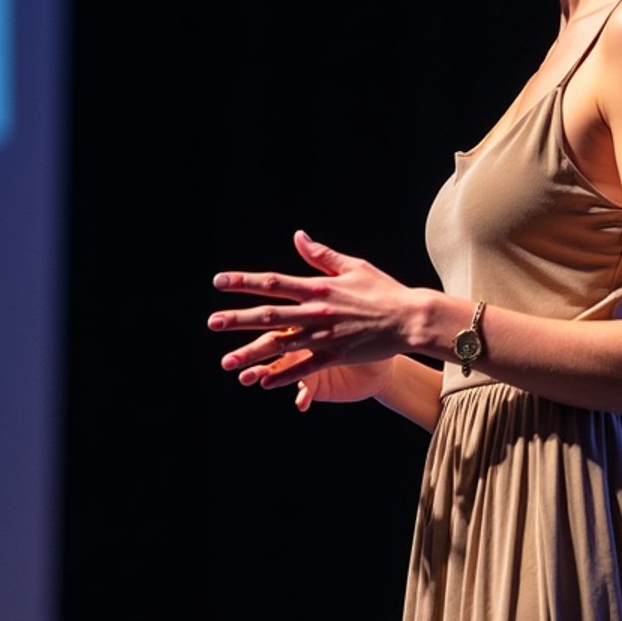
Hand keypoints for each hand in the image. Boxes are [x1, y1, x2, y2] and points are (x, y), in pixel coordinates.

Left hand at [208, 229, 420, 392]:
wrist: (409, 319)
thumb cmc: (384, 290)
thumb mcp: (353, 266)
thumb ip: (322, 256)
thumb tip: (298, 237)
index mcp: (318, 288)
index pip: (273, 283)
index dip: (244, 282)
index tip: (219, 282)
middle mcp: (316, 312)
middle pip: (269, 315)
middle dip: (237, 319)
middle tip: (212, 322)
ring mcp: (324, 337)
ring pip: (280, 346)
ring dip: (251, 353)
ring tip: (227, 360)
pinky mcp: (335, 356)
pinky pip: (304, 368)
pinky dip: (283, 376)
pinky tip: (263, 383)